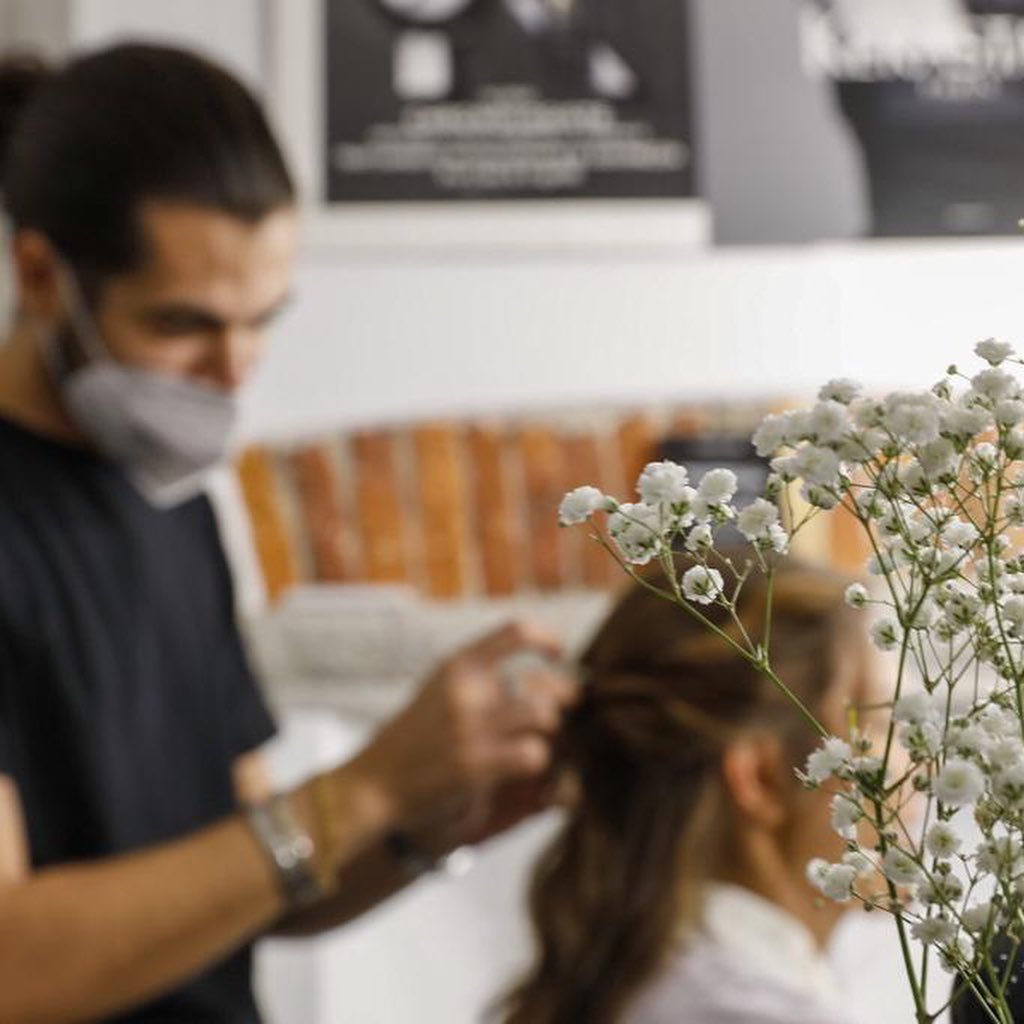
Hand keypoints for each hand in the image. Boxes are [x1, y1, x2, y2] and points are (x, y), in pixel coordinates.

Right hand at [347, 622, 576, 837]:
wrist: (374, 784)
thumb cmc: (414, 739)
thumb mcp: (441, 690)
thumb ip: (482, 678)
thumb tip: (543, 679)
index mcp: (457, 665)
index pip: (517, 631)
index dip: (548, 640)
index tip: (559, 655)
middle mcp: (465, 689)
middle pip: (541, 683)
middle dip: (561, 698)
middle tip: (562, 710)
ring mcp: (470, 727)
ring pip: (544, 716)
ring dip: (547, 732)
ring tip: (534, 740)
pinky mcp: (475, 765)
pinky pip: (533, 754)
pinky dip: (534, 761)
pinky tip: (520, 766)